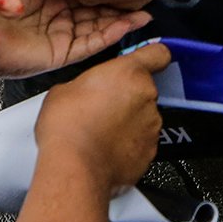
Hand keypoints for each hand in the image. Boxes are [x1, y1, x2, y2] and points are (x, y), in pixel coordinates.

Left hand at [0, 0, 152, 80]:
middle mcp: (59, 16)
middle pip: (99, 12)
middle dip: (122, 5)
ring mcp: (60, 36)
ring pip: (99, 29)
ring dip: (122, 21)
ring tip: (144, 12)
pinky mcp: (58, 54)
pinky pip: (88, 44)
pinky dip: (109, 36)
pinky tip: (126, 25)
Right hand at [35, 41, 170, 194]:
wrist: (73, 168)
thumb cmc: (66, 128)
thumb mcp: (64, 89)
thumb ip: (87, 82)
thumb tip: (85, 90)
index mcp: (129, 73)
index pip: (158, 53)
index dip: (152, 55)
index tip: (148, 59)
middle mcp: (146, 97)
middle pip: (144, 89)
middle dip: (126, 96)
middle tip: (101, 106)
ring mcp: (151, 125)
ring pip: (143, 117)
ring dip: (128, 121)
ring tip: (100, 131)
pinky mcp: (150, 151)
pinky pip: (142, 141)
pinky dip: (129, 144)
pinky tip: (106, 148)